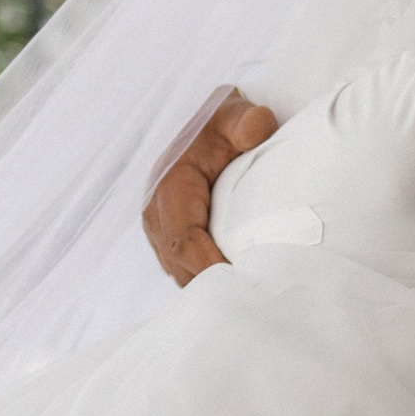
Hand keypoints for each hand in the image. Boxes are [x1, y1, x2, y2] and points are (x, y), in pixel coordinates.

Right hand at [142, 90, 278, 284]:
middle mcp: (156, 209)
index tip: (241, 283)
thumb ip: (247, 121)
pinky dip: (203, 278)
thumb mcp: (236, 115)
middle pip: (177, 264)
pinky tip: (234, 286)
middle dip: (209, 285)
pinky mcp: (168, 234)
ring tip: (244, 297)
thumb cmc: (226, 122)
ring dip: (206, 285)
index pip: (182, 240)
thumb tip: (257, 128)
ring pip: (178, 270)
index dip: (209, 266)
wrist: (213, 121)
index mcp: (169, 185)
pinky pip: (181, 266)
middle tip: (249, 300)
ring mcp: (160, 225)